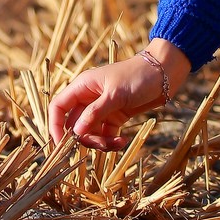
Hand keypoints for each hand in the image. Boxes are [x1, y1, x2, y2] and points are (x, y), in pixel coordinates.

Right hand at [48, 40, 188, 151]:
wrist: (164, 74)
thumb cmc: (137, 76)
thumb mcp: (115, 94)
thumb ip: (95, 113)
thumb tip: (76, 133)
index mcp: (82, 87)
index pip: (58, 107)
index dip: (55, 126)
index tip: (62, 145)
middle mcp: (88, 98)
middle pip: (74, 125)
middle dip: (85, 139)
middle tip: (101, 144)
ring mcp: (102, 109)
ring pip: (90, 133)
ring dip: (100, 143)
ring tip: (117, 143)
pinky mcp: (115, 117)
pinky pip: (105, 135)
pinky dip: (111, 142)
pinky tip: (123, 142)